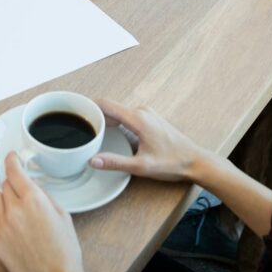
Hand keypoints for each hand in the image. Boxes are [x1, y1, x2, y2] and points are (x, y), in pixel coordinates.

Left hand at [0, 153, 85, 271]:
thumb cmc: (64, 252)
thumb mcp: (63, 216)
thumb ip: (46, 197)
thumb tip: (35, 188)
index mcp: (33, 200)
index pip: (14, 171)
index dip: (11, 161)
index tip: (11, 157)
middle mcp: (14, 210)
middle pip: (4, 185)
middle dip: (14, 185)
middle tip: (24, 192)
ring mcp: (3, 226)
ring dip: (6, 201)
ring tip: (19, 212)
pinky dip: (5, 221)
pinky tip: (19, 232)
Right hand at [89, 99, 216, 182]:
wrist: (196, 162)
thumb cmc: (173, 163)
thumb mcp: (142, 166)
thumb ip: (115, 162)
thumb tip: (93, 160)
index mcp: (138, 118)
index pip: (106, 104)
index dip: (89, 107)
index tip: (75, 113)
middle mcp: (142, 111)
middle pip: (111, 108)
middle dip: (95, 115)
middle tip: (80, 128)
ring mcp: (147, 114)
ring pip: (119, 112)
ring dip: (106, 119)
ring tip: (91, 131)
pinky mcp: (150, 120)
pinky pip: (127, 116)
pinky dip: (116, 121)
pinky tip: (110, 133)